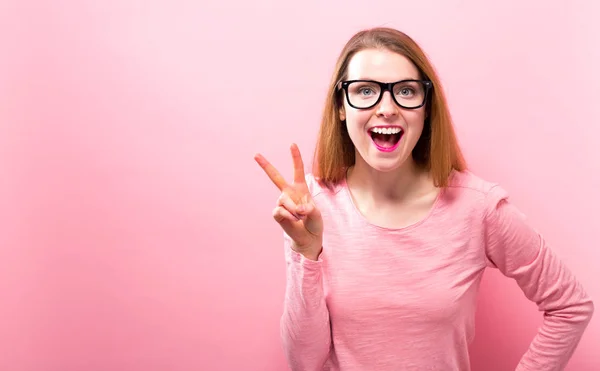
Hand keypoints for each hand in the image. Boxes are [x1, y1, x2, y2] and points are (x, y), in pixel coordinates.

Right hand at [254, 143, 322, 259]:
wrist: (308, 238)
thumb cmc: (313, 223)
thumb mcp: (317, 214)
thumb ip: (309, 209)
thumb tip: (298, 209)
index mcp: (300, 188)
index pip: (297, 170)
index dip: (295, 157)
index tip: (292, 144)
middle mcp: (288, 193)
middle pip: (275, 177)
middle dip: (265, 165)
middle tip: (255, 154)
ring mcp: (281, 202)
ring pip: (285, 200)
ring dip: (295, 210)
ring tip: (300, 217)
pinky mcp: (276, 213)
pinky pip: (281, 211)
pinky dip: (290, 217)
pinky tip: (293, 221)